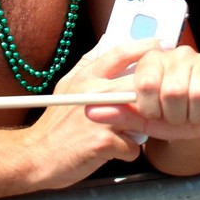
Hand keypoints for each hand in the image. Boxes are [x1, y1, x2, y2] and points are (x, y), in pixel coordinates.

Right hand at [25, 40, 152, 189]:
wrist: (37, 156)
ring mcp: (100, 117)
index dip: (145, 46)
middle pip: (139, 81)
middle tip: (162, 94)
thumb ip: (87, 64)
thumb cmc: (55, 123)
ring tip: (134, 128)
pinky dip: (129, 150)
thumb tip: (105, 43)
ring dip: (144, 122)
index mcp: (86, 76)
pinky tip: (118, 150)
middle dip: (155, 87)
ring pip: (141, 113)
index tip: (162, 45)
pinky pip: (133, 145)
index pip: (121, 52)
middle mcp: (94, 93)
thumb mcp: (67, 85)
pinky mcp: (103, 142)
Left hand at [86, 43, 199, 142]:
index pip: (146, 82)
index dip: (151, 106)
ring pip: (197, 95)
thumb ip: (119, 112)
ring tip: (196, 113)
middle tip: (179, 116)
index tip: (156, 113)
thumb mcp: (145, 118)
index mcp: (155, 61)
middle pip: (172, 91)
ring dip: (196, 115)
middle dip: (175, 115)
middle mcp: (180, 55)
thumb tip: (90, 110)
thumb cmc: (174, 116)